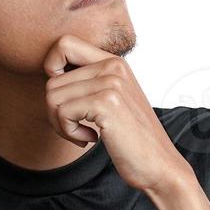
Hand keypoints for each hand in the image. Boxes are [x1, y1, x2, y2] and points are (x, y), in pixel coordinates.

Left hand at [42, 34, 193, 194]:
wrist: (158, 164)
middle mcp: (114, 66)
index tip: (65, 97)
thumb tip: (50, 74)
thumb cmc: (131, 138)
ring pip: (52, 97)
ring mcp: (111, 83)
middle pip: (52, 80)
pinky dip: (69, 133)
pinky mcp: (107, 103)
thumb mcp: (111, 100)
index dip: (52, 69)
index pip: (64, 44)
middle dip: (55, 111)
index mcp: (114, 62)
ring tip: (84, 132)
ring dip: (61, 124)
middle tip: (76, 127)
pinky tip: (90, 139)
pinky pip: (62, 113)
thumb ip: (88, 82)